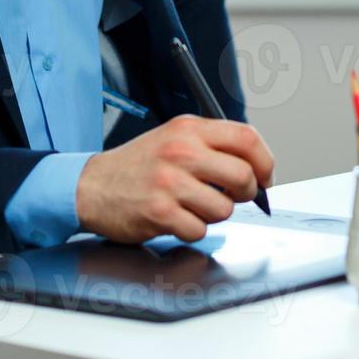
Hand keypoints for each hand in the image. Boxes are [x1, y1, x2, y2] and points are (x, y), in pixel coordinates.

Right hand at [75, 114, 274, 242]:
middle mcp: (180, 152)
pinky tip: (177, 217)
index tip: (264, 176)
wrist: (93, 185)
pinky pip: (199, 230)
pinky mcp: (159, 212)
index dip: (265, 161)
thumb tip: (256, 167)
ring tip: (194, 205)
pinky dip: (193, 229)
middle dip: (246, 193)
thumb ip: (213, 146)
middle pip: (243, 176)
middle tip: (234, 196)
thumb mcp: (175, 138)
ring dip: (215, 213)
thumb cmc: (140, 164)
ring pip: (224, 208)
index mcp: (189, 129)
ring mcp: (169, 182)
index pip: (247, 138)